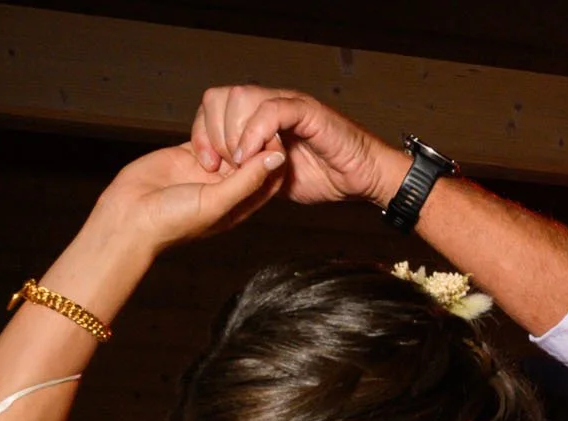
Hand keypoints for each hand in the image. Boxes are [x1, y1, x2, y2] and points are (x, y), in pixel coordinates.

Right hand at [91, 142, 286, 254]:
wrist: (130, 217)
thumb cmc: (173, 221)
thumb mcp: (217, 202)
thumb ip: (248, 180)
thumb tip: (277, 158)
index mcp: (242, 204)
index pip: (270, 177)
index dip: (276, 156)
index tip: (276, 136)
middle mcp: (228, 186)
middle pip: (253, 157)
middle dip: (255, 140)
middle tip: (255, 123)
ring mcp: (208, 170)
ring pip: (231, 144)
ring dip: (233, 133)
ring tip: (233, 124)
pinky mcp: (189, 155)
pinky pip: (208, 136)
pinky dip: (211, 128)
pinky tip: (213, 124)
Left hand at [190, 85, 405, 207]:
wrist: (365, 177)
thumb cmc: (330, 176)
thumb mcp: (276, 177)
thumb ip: (251, 169)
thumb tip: (225, 176)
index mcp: (261, 116)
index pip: (216, 105)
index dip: (202, 132)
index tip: (205, 164)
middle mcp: (272, 103)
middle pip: (221, 97)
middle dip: (211, 133)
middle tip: (218, 166)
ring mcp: (289, 104)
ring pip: (241, 97)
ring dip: (232, 133)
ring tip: (238, 163)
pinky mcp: (307, 111)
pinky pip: (271, 110)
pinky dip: (255, 133)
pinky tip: (251, 157)